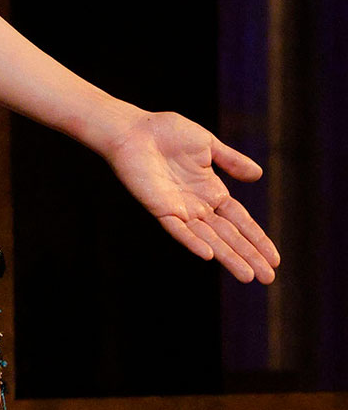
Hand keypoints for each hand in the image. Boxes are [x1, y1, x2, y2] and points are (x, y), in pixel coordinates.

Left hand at [102, 111, 278, 283]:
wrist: (134, 130)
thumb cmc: (167, 133)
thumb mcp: (208, 145)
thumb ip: (231, 161)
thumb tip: (259, 175)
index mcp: (212, 191)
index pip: (240, 221)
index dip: (258, 239)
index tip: (275, 259)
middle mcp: (198, 206)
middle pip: (229, 236)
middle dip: (250, 256)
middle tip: (269, 279)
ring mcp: (180, 210)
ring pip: (209, 239)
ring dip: (229, 257)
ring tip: (248, 276)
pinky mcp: (160, 209)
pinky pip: (179, 230)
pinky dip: (193, 242)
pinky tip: (209, 255)